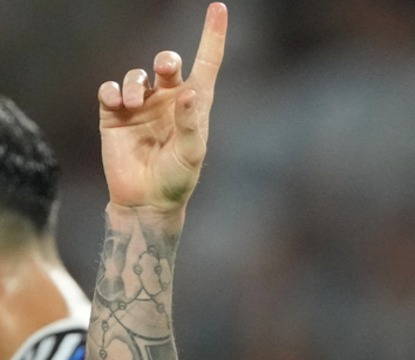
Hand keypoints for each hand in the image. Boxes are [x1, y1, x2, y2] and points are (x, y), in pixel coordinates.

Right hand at [98, 2, 226, 213]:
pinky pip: (110, 89)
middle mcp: (169, 100)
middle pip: (167, 63)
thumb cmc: (177, 178)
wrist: (146, 200)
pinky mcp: (115, 115)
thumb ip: (191, 124)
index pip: (206, 63)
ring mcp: (142, 106)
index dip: (212, 36)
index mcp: (195, 104)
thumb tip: (189, 94)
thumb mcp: (192, 154)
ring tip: (133, 103)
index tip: (219, 8)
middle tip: (164, 70)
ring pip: (136, 75)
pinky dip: (112, 90)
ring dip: (134, 83)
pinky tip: (116, 103)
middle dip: (165, 60)